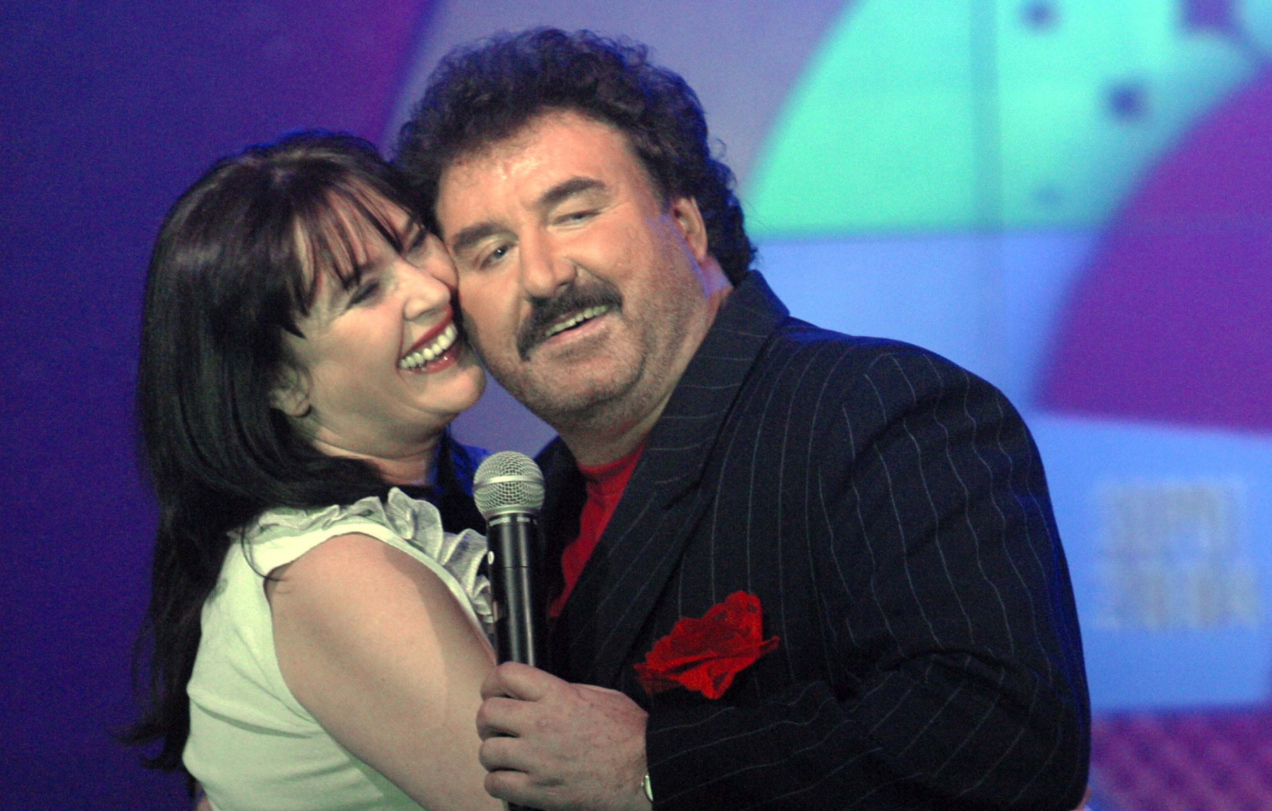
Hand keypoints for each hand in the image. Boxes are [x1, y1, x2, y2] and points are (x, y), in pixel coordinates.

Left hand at [477, 662, 651, 810]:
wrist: (646, 770)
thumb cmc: (629, 733)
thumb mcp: (599, 695)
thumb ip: (563, 691)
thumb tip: (539, 692)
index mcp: (557, 695)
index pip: (505, 675)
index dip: (493, 682)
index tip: (495, 691)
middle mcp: (541, 724)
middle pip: (487, 713)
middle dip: (488, 719)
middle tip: (497, 726)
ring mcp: (537, 759)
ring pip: (487, 751)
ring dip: (494, 753)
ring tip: (506, 755)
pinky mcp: (538, 791)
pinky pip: (496, 784)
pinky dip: (498, 781)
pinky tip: (511, 778)